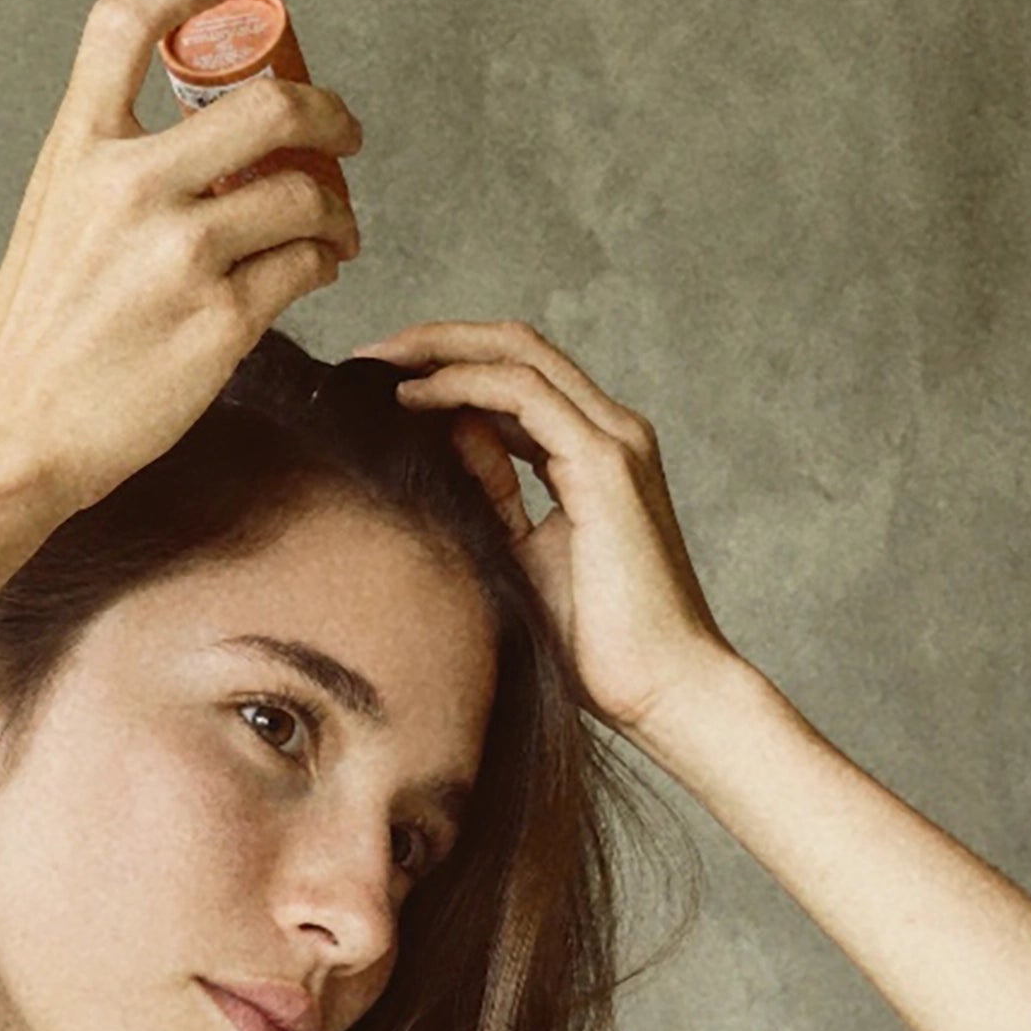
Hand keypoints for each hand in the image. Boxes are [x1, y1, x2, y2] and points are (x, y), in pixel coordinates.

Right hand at [0, 0, 365, 515]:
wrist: (12, 434)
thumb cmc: (31, 342)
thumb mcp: (49, 219)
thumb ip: (111, 170)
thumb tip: (199, 151)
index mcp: (79, 151)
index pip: (128, 22)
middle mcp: (131, 188)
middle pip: (268, 103)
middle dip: (326, 111)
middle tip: (341, 131)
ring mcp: (181, 255)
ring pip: (304, 194)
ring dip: (337, 207)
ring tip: (336, 227)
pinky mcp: (221, 322)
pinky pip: (304, 267)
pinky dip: (322, 262)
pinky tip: (314, 270)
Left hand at [346, 320, 739, 735]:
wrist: (662, 690)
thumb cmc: (597, 644)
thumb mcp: (521, 556)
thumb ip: (492, 497)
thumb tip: (444, 446)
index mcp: (594, 453)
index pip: (517, 379)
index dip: (448, 366)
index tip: (381, 382)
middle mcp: (611, 433)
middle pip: (517, 347)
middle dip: (437, 341)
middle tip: (367, 355)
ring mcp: (615, 442)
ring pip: (520, 355)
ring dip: (442, 350)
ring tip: (378, 364)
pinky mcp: (606, 464)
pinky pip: (524, 395)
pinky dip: (464, 385)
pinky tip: (414, 398)